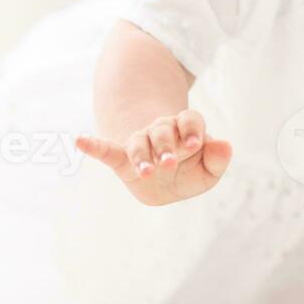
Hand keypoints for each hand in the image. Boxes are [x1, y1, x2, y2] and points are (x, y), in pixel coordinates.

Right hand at [74, 108, 231, 205]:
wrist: (162, 183)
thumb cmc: (187, 172)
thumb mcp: (207, 172)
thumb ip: (217, 159)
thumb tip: (224, 143)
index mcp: (183, 129)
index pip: (189, 120)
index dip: (190, 129)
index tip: (195, 144)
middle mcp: (161, 131)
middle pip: (163, 130)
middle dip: (166, 145)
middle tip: (170, 162)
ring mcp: (141, 143)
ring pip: (140, 142)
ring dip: (142, 154)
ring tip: (147, 170)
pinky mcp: (122, 158)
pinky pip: (107, 151)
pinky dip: (93, 146)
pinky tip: (79, 140)